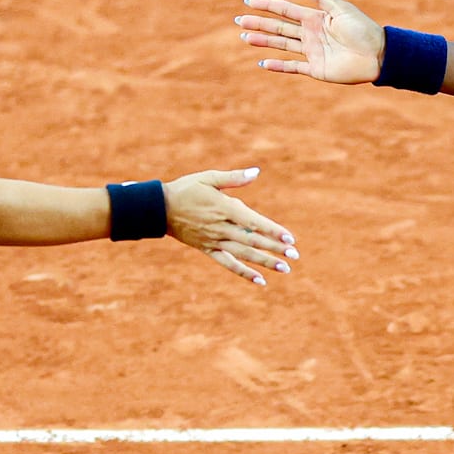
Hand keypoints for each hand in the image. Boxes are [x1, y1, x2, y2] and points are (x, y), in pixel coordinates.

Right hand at [164, 167, 297, 286]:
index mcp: (223, 208)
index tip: (289, 238)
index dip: (272, 231)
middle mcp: (220, 227)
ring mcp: (214, 241)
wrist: (159, 208)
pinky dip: (244, 273)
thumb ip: (233, 177)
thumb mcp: (208, 177)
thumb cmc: (186, 189)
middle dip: (275, 248)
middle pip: (252, 240)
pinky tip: (260, 280)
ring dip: (265, 262)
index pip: (253, 222)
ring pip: (243, 254)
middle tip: (295, 255)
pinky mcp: (207, 250)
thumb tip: (256, 172)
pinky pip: (228, 264)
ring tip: (284, 268)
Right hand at [235, 0, 384, 83]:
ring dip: (263, 42)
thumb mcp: (341, 8)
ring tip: (245, 38)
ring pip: (282, 45)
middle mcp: (311, 34)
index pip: (285, 10)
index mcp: (315, 17)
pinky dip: (278, 66)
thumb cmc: (362, 29)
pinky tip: (263, 62)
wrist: (378, 55)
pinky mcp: (316, 69)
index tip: (248, 2)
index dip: (267, 6)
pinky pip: (293, 67)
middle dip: (259, 23)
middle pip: (279, 27)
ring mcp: (312, 52)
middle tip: (239, 21)